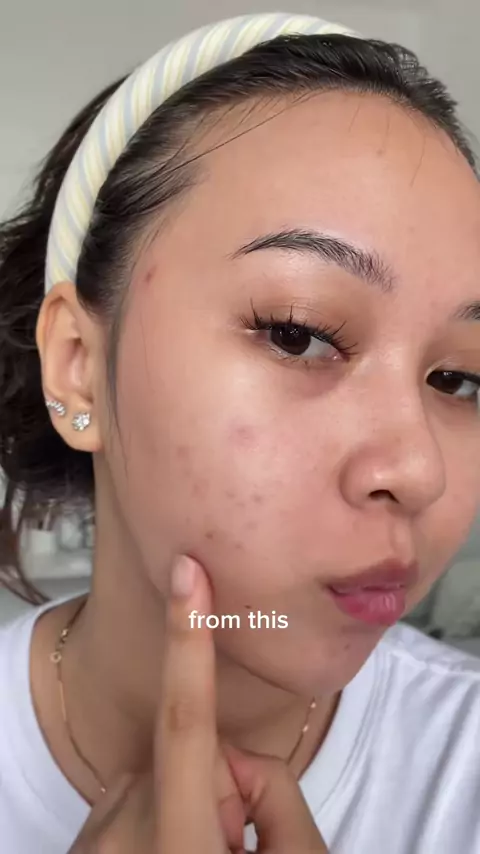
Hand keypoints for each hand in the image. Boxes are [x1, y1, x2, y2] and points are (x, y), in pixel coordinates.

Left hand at [68, 555, 327, 852]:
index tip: (187, 572)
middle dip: (219, 780)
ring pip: (158, 777)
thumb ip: (278, 794)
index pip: (186, 718)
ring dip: (186, 803)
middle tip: (236, 838)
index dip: (190, 636)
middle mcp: (123, 836)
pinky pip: (129, 799)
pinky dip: (155, 817)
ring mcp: (95, 843)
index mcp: (179, 844)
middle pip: (186, 755)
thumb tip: (238, 757)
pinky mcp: (82, 847)